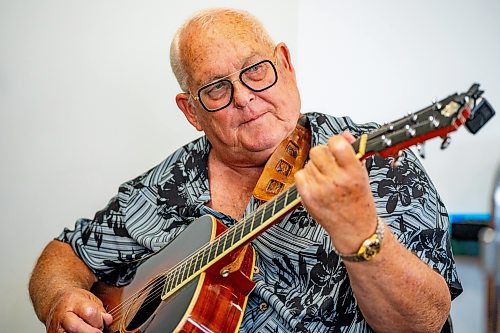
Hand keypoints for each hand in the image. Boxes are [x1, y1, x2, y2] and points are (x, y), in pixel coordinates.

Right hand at [45, 287, 112, 332]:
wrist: (56, 302)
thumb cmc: (74, 300)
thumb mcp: (89, 298)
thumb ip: (99, 310)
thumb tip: (107, 320)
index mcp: (73, 302)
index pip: (89, 312)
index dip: (98, 320)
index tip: (103, 322)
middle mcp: (62, 316)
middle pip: (75, 327)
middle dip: (90, 331)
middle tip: (99, 331)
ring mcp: (55, 328)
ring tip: (90, 330)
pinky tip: (82, 331)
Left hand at [295, 132, 378, 252]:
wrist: (354, 228)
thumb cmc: (359, 201)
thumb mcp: (362, 174)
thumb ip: (353, 152)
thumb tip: (344, 134)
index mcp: (353, 172)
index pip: (336, 143)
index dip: (334, 143)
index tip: (336, 148)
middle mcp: (336, 180)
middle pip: (318, 151)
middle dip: (323, 155)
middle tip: (329, 164)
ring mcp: (320, 189)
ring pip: (308, 163)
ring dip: (315, 167)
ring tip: (325, 179)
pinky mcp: (307, 197)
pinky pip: (299, 175)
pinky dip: (306, 177)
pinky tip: (316, 185)